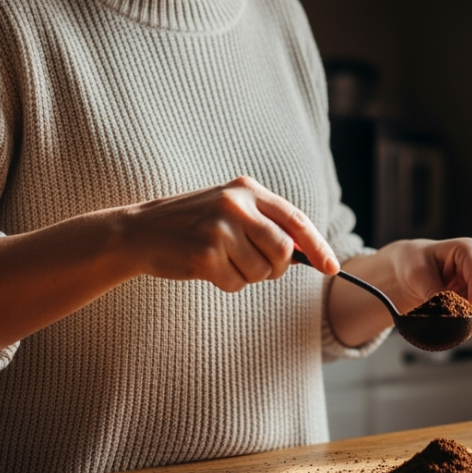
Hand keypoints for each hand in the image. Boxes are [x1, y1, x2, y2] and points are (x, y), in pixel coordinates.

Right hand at [123, 175, 337, 290]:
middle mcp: (236, 205)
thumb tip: (307, 255)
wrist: (139, 232)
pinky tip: (206, 268)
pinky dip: (226, 283)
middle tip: (258, 268)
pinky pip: (235, 283)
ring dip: (246, 276)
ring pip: (260, 271)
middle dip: (276, 268)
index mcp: (247, 189)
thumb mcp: (229, 210)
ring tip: (221, 260)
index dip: (318, 246)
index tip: (332, 268)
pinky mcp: (205, 254)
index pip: (296, 220)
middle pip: (283, 251)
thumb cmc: (191, 225)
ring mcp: (220, 229)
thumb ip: (266, 224)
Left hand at [383, 238, 471, 326]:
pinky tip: (447, 317)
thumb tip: (448, 316)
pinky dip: (465, 324)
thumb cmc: (412, 263)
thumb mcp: (417, 275)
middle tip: (449, 323)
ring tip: (441, 315)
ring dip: (467, 320)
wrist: (406, 271)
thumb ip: (434, 294)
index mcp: (469, 250)